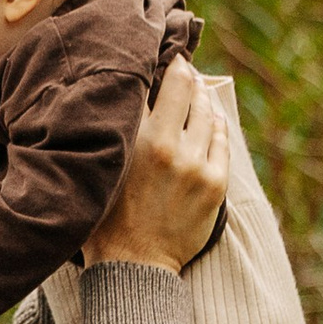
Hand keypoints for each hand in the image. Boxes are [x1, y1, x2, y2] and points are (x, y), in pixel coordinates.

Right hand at [85, 56, 227, 271]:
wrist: (133, 265)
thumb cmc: (106, 217)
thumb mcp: (101, 166)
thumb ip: (115, 130)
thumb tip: (125, 94)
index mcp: (138, 141)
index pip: (160, 84)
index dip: (167, 66)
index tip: (167, 58)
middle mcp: (170, 147)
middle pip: (188, 90)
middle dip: (186, 75)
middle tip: (182, 68)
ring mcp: (197, 165)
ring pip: (208, 112)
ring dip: (202, 98)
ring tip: (196, 91)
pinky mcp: (215, 183)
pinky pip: (221, 139)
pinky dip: (216, 123)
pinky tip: (210, 118)